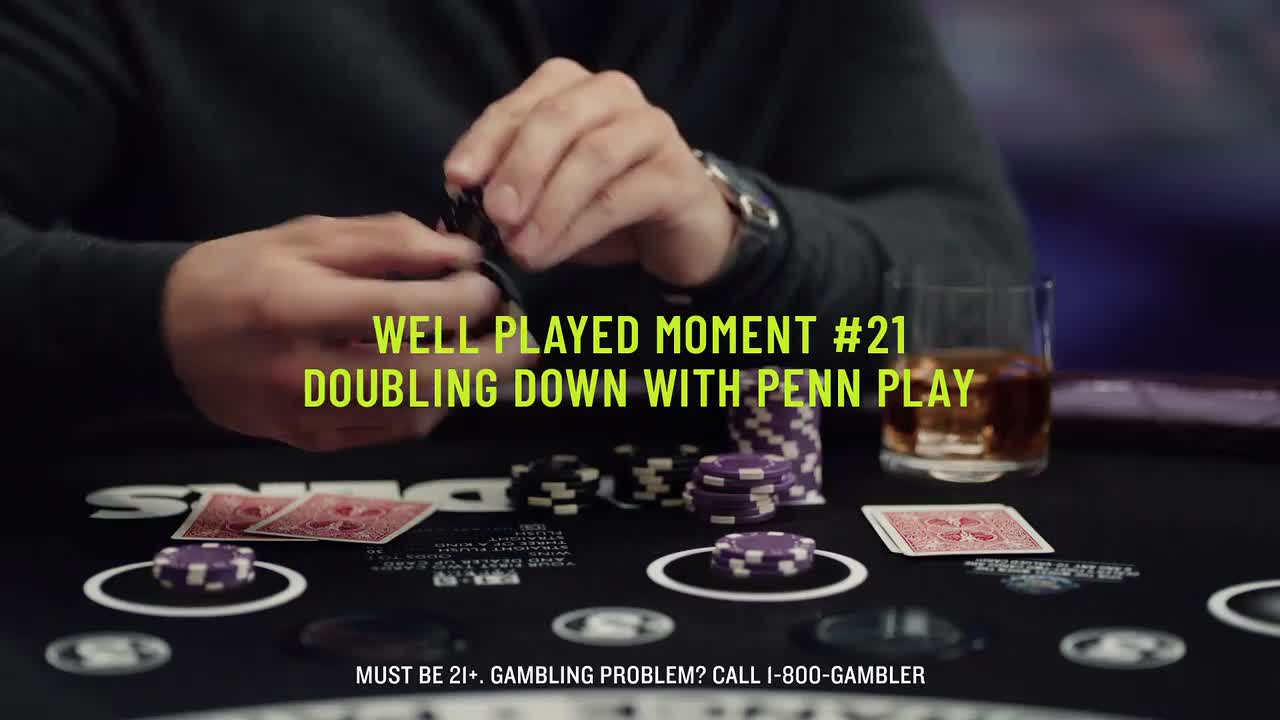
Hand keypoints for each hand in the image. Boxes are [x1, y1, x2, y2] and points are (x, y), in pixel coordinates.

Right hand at [162, 213, 535, 451]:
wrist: (165, 337)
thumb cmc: (235, 276)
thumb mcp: (304, 236)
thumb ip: (386, 242)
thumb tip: (457, 253)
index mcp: (295, 307)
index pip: (397, 313)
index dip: (458, 301)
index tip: (488, 284)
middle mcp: (302, 371)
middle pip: (421, 377)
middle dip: (489, 359)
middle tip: (523, 334)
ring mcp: (308, 416)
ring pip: (416, 413)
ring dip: (468, 386)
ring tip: (490, 352)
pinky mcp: (315, 443)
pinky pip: (394, 432)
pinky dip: (433, 405)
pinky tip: (445, 376)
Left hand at [444, 58, 737, 287]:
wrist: (677, 235)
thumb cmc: (601, 207)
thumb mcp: (543, 199)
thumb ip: (504, 196)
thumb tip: (451, 217)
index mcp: (571, 88)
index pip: (519, 105)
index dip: (484, 141)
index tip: (457, 179)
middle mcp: (613, 94)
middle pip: (557, 118)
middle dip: (518, 168)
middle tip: (494, 215)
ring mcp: (651, 129)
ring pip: (591, 156)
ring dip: (548, 206)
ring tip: (520, 248)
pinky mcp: (677, 175)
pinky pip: (620, 197)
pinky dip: (578, 228)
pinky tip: (552, 254)